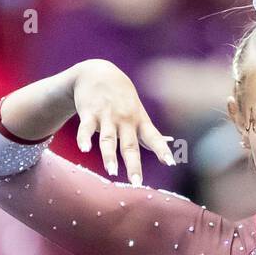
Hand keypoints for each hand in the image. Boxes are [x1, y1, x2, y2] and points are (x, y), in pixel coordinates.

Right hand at [70, 59, 175, 185]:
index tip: (171, 163)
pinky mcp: (88, 113)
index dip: (163, 150)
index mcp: (139, 121)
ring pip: (108, 139)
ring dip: (109, 156)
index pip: (154, 138)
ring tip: (112, 172)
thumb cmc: (122, 98)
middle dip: (134, 164)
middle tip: (136, 182)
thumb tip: (169, 145)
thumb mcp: (139, 111)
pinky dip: (84, 138)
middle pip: (130, 145)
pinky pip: (86, 128)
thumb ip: (150, 132)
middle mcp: (124, 120)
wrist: (97, 71)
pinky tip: (84, 149)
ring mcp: (106, 117)